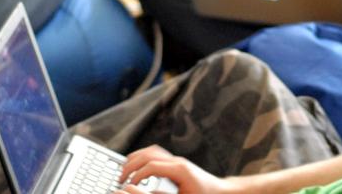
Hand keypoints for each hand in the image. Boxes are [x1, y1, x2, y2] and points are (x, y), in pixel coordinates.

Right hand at [117, 145, 242, 193]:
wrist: (221, 193)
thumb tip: (142, 191)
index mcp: (179, 170)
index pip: (151, 166)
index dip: (137, 175)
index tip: (128, 185)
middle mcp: (177, 162)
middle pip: (148, 155)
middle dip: (131, 166)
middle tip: (120, 178)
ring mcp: (177, 160)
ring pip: (150, 151)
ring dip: (135, 159)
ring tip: (124, 171)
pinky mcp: (176, 162)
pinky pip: (155, 153)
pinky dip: (142, 157)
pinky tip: (136, 167)